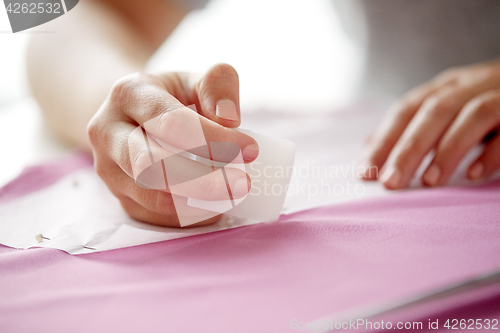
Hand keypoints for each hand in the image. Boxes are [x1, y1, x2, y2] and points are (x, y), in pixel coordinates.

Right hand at [87, 64, 258, 226]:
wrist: (132, 116)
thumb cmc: (171, 97)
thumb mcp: (195, 79)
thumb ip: (218, 85)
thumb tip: (229, 120)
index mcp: (128, 93)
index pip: (171, 122)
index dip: (213, 139)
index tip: (251, 150)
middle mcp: (108, 132)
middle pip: (152, 165)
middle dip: (203, 180)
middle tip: (242, 184)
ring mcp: (108, 169)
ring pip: (150, 195)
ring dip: (197, 201)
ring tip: (232, 195)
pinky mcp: (118, 197)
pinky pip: (154, 215)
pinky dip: (189, 214)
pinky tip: (214, 204)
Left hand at [360, 58, 499, 188]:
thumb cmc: (485, 102)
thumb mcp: (447, 108)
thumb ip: (412, 126)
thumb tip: (369, 147)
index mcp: (445, 87)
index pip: (406, 110)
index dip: (384, 140)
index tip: (366, 172)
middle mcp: (470, 85)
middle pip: (434, 112)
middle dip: (408, 149)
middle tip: (390, 183)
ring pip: (472, 115)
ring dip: (448, 150)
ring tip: (429, 182)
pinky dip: (493, 152)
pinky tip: (475, 175)